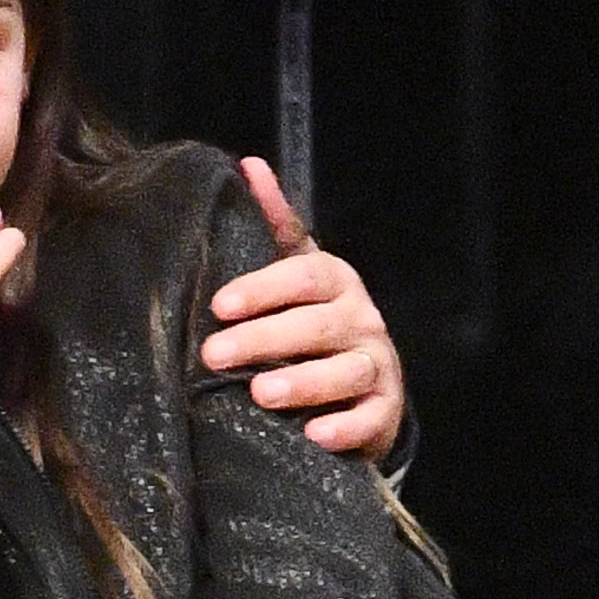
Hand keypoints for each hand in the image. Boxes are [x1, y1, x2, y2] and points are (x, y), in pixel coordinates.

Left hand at [202, 160, 404, 461]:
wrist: (361, 386)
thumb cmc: (312, 323)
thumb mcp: (295, 272)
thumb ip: (274, 226)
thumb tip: (247, 165)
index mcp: (335, 281)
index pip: (303, 275)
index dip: (262, 288)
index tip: (219, 305)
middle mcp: (361, 319)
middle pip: (317, 324)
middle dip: (264, 338)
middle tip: (214, 353)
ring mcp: (377, 365)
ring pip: (347, 371)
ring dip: (304, 382)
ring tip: (260, 392)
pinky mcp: (384, 411)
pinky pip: (370, 418)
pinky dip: (346, 427)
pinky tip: (314, 433)